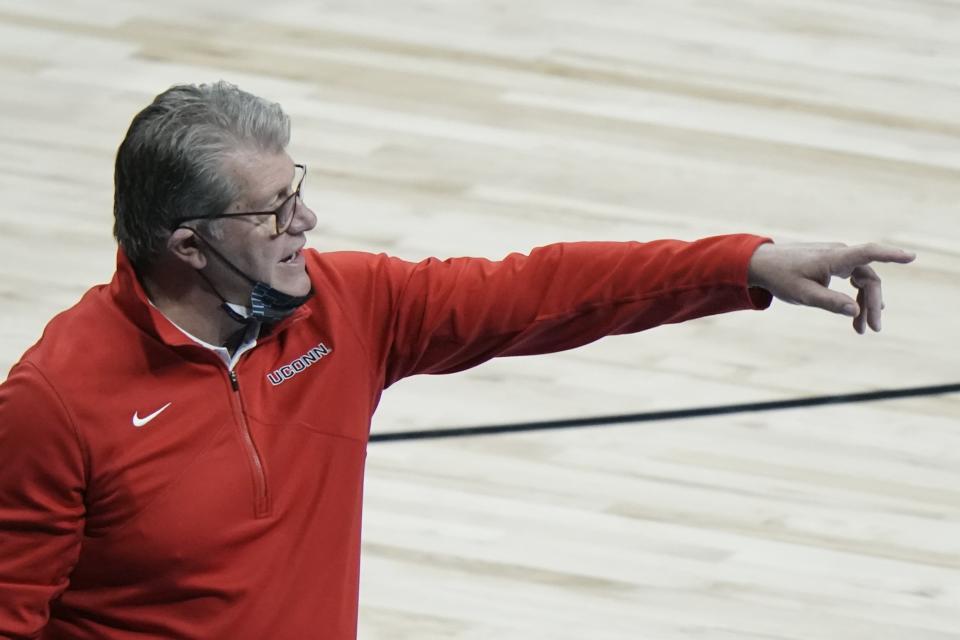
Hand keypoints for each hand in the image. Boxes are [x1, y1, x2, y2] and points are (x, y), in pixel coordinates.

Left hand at [747, 242, 915, 333]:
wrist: (761, 264)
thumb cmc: (781, 277)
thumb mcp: (803, 295)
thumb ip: (830, 302)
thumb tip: (855, 312)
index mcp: (833, 258)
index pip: (868, 253)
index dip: (891, 255)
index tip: (911, 257)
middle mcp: (839, 255)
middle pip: (868, 278)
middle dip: (872, 303)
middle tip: (872, 328)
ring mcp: (836, 258)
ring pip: (861, 280)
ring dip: (863, 303)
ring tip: (862, 328)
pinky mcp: (832, 264)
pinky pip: (852, 279)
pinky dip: (854, 296)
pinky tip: (857, 313)